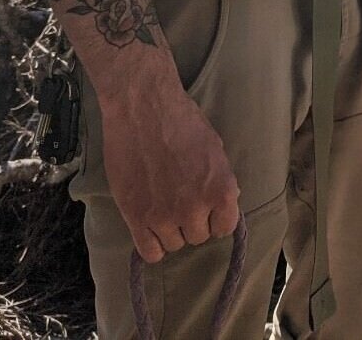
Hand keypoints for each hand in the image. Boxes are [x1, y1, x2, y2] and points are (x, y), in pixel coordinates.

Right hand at [100, 68, 240, 263]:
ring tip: (163, 208)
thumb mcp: (215, 148)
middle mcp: (196, 208)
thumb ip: (220, 180)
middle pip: (199, 237)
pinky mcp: (135, 217)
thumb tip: (225, 201)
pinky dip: (152, 245)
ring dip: (171, 231)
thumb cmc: (182, 120)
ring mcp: (164, 215)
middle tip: (181, 201)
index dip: (216, 218)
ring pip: (175, 245)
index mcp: (222, 189)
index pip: (225, 227)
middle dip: (193, 221)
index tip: (207, 209)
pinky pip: (149, 252)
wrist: (143, 108)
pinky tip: (151, 229)